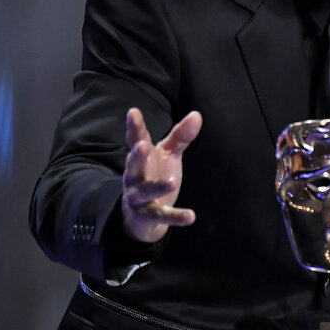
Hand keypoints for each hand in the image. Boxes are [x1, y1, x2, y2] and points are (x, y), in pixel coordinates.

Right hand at [121, 107, 201, 242]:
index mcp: (142, 157)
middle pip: (134, 164)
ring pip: (145, 191)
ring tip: (172, 182)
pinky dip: (175, 217)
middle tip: (143, 146)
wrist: (142, 215)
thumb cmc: (155, 174)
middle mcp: (135, 175)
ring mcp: (138, 197)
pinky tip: (191, 217)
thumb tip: (197, 114)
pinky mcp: (148, 215)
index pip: (137, 139)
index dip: (135, 126)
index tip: (133, 112)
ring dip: (157, 187)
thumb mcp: (168, 155)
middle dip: (137, 156)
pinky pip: (161, 216)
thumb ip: (180, 136)